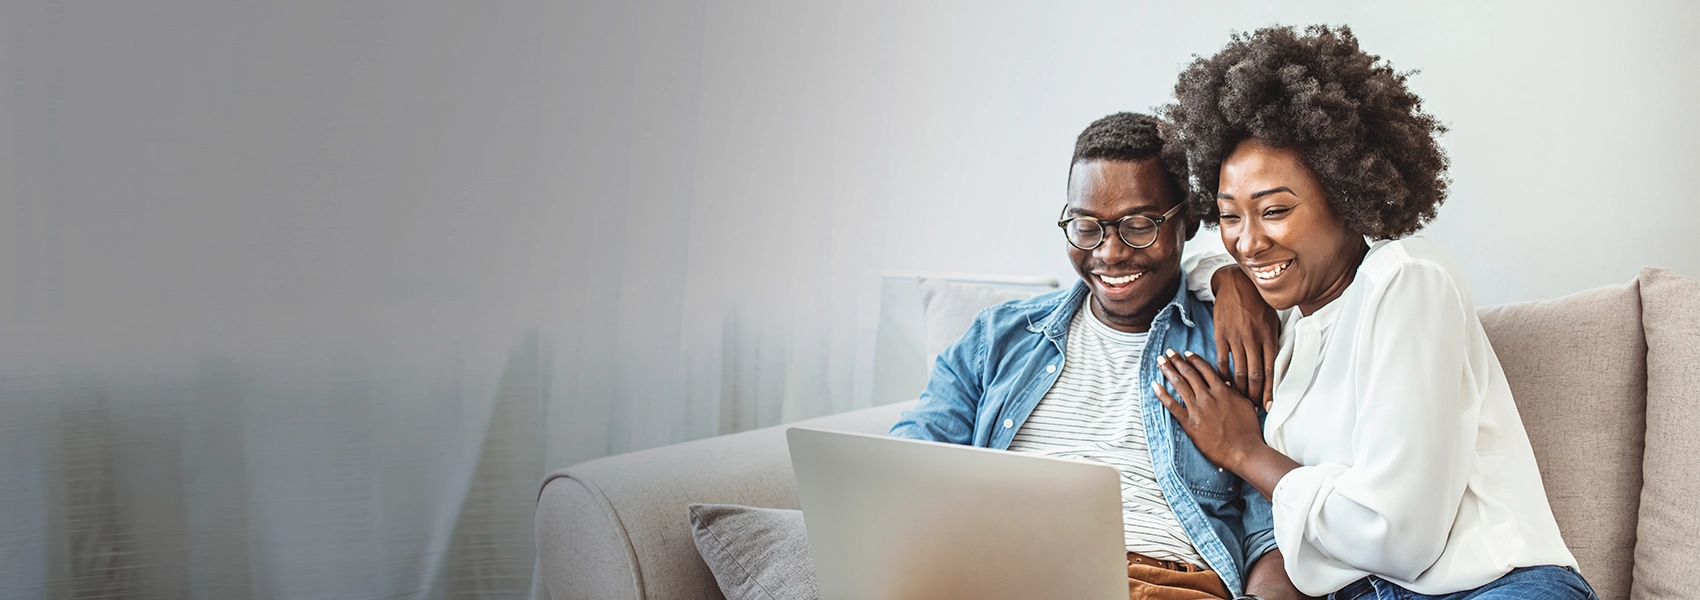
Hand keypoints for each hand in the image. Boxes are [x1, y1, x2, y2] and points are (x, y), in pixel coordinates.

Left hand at [1153, 349, 1266, 471]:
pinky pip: (1172, 406)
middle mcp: (1208, 396)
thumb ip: (1233, 392)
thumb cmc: (1248, 430)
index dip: (1194, 359)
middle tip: (1168, 352)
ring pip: (1179, 384)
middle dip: (1177, 360)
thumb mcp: (1245, 405)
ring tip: (1160, 362)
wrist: (1244, 450)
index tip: (1186, 353)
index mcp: (1222, 390)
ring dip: (1168, 370)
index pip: (1205, 369)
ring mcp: (1197, 409)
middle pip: (1189, 373)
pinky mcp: (1189, 423)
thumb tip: (1225, 382)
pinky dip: (1162, 395)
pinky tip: (1155, 385)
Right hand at [1210, 266, 1279, 409]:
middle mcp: (1254, 340)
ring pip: (1239, 371)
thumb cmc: (1257, 303)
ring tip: (1240, 400)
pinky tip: (1224, 385)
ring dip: (1240, 389)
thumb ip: (1273, 341)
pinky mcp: (1221, 336)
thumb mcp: (1272, 320)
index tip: (1268, 405)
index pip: (1271, 371)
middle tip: (1253, 407)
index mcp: (1269, 337)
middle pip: (1255, 375)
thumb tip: (1275, 364)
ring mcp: (1236, 338)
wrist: (1236, 284)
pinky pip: (1222, 361)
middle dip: (1254, 395)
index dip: (1269, 390)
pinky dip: (1223, 375)